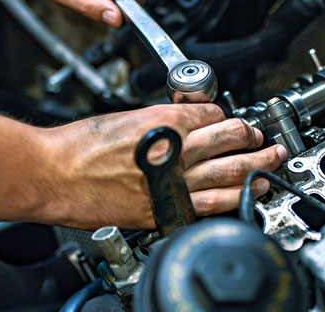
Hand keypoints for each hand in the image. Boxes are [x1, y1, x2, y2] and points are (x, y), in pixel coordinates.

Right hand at [41, 104, 286, 229]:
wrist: (54, 174)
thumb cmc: (79, 146)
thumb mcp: (126, 117)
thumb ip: (161, 119)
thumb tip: (185, 121)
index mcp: (167, 120)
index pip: (214, 114)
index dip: (225, 115)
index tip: (230, 120)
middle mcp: (177, 150)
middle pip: (232, 139)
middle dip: (252, 137)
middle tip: (263, 138)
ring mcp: (173, 182)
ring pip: (231, 172)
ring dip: (257, 167)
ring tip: (270, 163)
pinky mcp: (164, 210)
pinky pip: (210, 205)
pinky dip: (235, 199)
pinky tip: (248, 195)